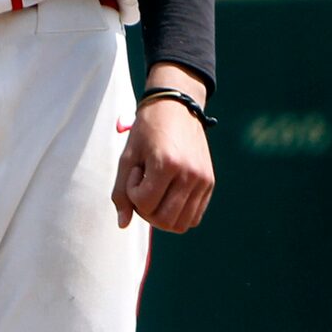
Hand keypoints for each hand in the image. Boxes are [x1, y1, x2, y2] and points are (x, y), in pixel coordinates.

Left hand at [113, 98, 214, 232]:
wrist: (176, 108)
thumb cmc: (147, 131)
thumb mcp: (127, 157)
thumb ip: (121, 191)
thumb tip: (122, 224)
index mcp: (167, 164)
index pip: (144, 204)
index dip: (132, 193)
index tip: (137, 171)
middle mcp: (190, 175)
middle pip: (164, 221)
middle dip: (146, 211)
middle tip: (143, 187)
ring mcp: (203, 180)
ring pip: (180, 224)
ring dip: (162, 215)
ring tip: (156, 191)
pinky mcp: (210, 183)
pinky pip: (194, 216)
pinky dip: (178, 213)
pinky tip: (169, 193)